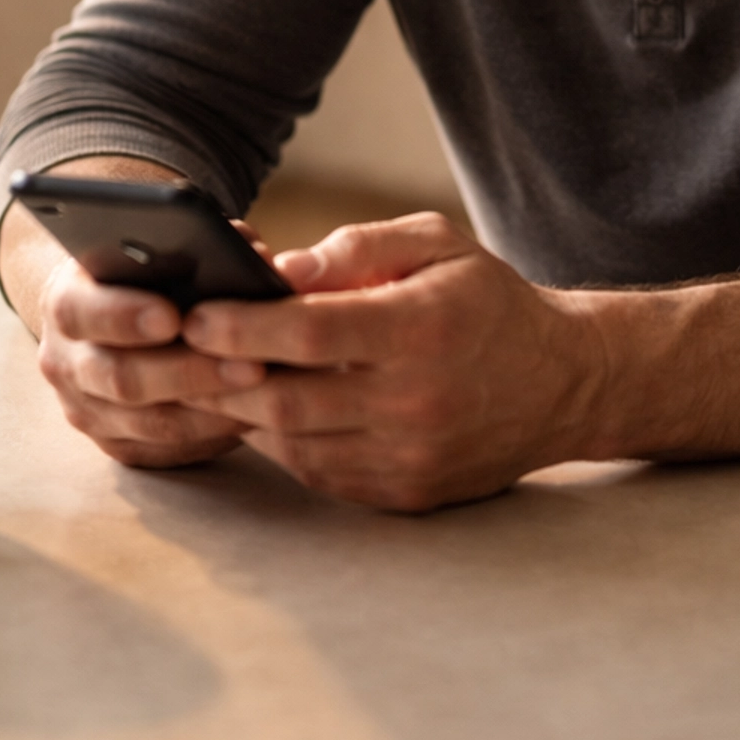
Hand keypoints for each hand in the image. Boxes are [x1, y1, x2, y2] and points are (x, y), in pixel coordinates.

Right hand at [0, 155, 263, 469]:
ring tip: (266, 393)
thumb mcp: (162, 246)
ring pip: (149, 423)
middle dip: (190, 372)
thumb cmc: (148, 272)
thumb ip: (204, 244)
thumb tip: (255, 258)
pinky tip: (252, 416)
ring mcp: (86, 410)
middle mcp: (65, 361)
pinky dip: (211, 435)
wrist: (108, 315)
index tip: (173, 316)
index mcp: (67, 300)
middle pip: (121, 377)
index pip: (83, 311)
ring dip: (211, 411)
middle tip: (252, 365)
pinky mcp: (115, 445)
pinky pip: (166, 450)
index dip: (125, 316)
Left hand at [183, 212, 608, 511]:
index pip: (309, 333)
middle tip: (178, 352)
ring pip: (293, 442)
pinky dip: (283, 442)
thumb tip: (281, 270)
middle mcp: (413, 402)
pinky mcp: (405, 495)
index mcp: (419, 329)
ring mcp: (409, 458)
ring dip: (245, 412)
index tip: (195, 314)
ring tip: (211, 379)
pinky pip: (319, 472)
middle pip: (287, 397)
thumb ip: (358, 248)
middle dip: (222, 376)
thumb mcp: (436, 243)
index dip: (242, 326)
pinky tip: (267, 410)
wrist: (561, 384)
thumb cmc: (485, 301)